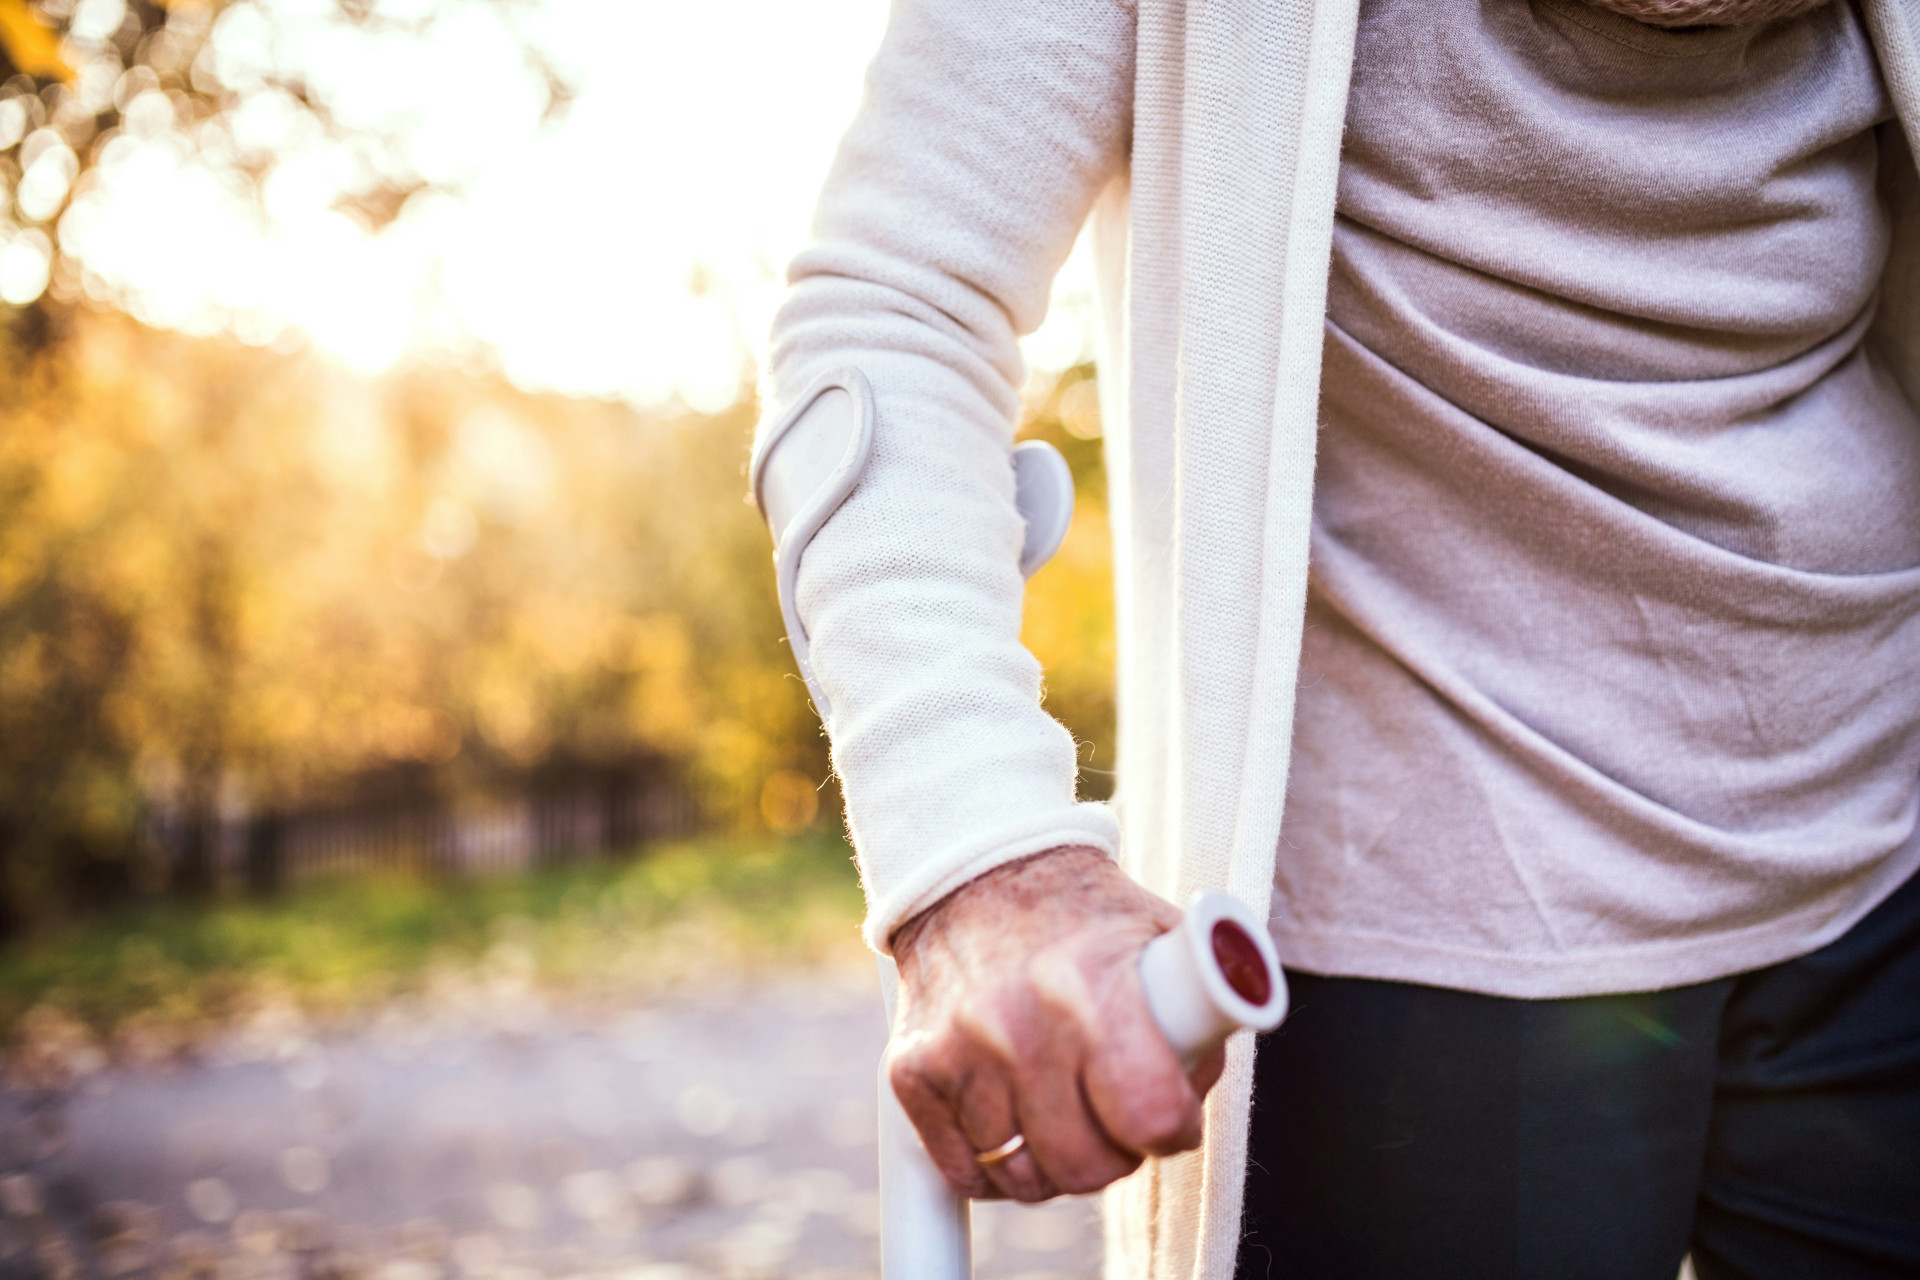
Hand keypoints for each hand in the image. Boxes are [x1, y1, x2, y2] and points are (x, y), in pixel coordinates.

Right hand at [886, 847, 1223, 1202]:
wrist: (974, 873)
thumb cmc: (1079, 912)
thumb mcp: (1157, 934)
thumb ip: (1197, 1010)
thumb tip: (1195, 1089)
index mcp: (1090, 989)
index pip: (1148, 1115)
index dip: (1172, 1129)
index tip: (1170, 1118)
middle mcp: (1018, 1026)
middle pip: (1084, 1167)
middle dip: (1115, 1156)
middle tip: (1117, 1122)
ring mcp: (958, 1052)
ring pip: (1023, 1178)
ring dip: (1054, 1163)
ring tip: (1066, 1117)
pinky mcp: (912, 1070)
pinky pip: (964, 1171)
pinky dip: (995, 1167)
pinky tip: (1016, 1127)